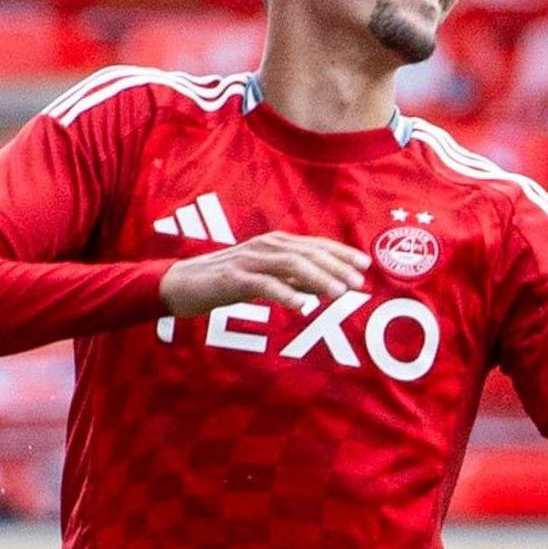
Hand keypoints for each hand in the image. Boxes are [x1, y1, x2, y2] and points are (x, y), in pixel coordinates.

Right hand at [160, 232, 370, 316]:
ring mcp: (249, 260)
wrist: (181, 283)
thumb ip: (294, 278)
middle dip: (337, 266)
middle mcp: (265, 246)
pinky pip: (263, 284)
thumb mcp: (266, 277)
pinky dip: (285, 294)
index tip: (366, 264)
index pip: (315, 245)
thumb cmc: (227, 280)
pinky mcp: (233, 278)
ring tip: (340, 293)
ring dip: (318, 278)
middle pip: (308, 253)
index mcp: (275, 243)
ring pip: (290, 265)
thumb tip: (327, 284)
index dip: (342, 253)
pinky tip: (303, 305)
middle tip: (359, 283)